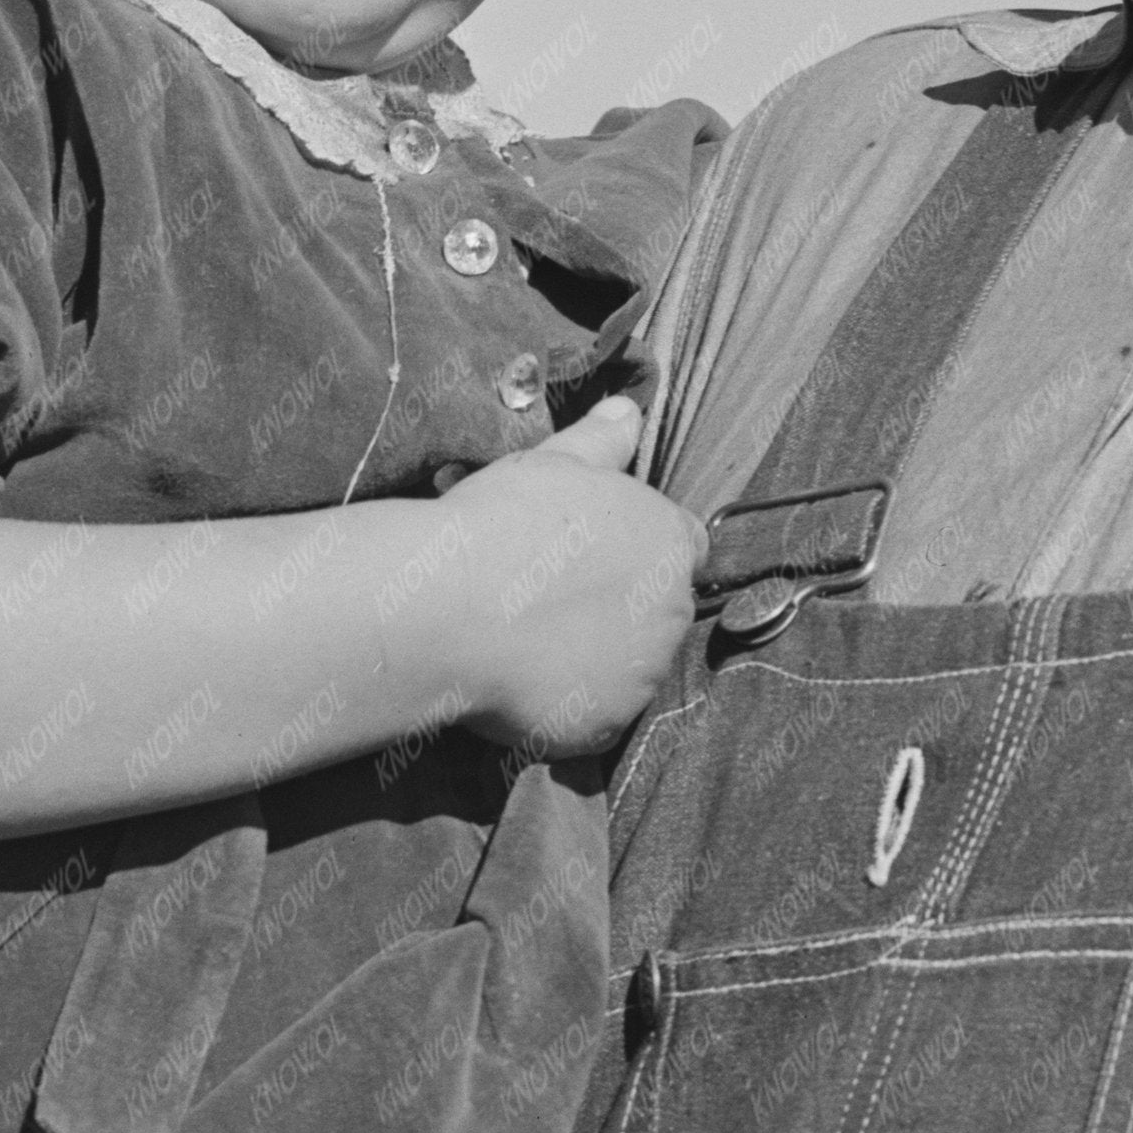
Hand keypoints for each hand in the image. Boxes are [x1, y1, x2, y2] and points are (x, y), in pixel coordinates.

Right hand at [421, 392, 704, 755]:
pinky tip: (524, 679)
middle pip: (657, 609)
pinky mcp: (609, 724)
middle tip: (550, 597)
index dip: (639, 548)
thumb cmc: (502, 521)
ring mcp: (644, 674)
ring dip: (596, 656)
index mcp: (671, 542)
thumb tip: (629, 408)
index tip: (592, 553)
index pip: (682, 546)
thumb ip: (604, 439)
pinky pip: (596, 715)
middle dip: (618, 604)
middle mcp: (673, 611)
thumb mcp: (556, 462)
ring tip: (531, 638)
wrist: (450, 607)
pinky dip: (569, 703)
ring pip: (630, 665)